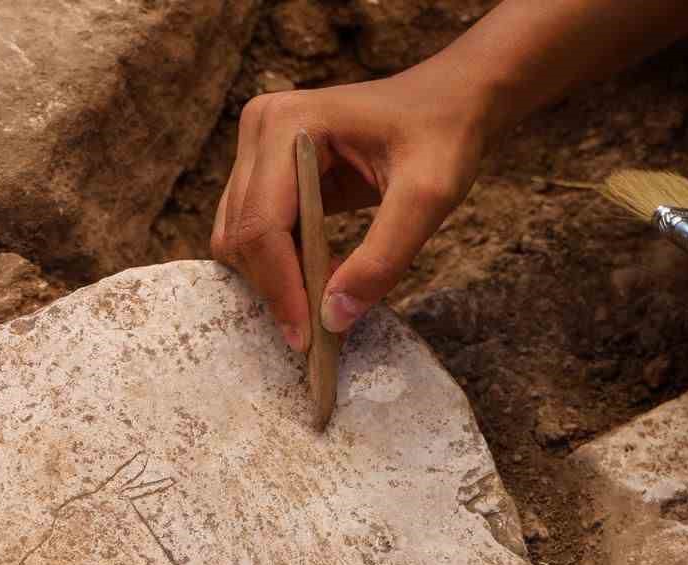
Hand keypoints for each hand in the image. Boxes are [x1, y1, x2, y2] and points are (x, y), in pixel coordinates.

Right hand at [211, 71, 484, 350]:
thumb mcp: (428, 197)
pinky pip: (254, 232)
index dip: (280, 288)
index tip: (308, 340)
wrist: (449, 102)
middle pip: (241, 236)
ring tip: (324, 304)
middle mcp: (260, 129)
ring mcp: (257, 148)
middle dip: (277, 289)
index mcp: (289, 124)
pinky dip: (280, 266)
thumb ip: (383, 259)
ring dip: (274, 280)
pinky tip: (320, 279)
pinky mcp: (266, 169)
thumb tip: (334, 319)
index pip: (262, 225)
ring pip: (238, 239)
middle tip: (321, 332)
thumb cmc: (442, 136)